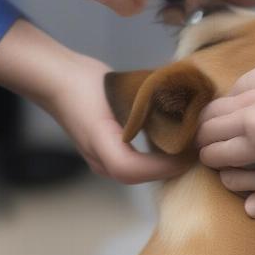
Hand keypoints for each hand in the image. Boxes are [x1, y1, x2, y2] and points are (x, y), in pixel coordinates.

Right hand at [0, 19, 186, 182]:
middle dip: (170, 166)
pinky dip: (155, 156)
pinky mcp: (106, 151)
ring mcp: (101, 158)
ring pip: (138, 171)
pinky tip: (172, 143)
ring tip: (189, 145)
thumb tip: (182, 107)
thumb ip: (144, 105)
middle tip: (197, 148)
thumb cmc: (85, 85)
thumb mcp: (115, 93)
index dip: (161, 166)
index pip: (132, 169)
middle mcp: (100, 159)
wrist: (57, 80)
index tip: (187, 152)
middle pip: (139, 175)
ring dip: (164, 163)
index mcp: (100, 146)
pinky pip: (135, 162)